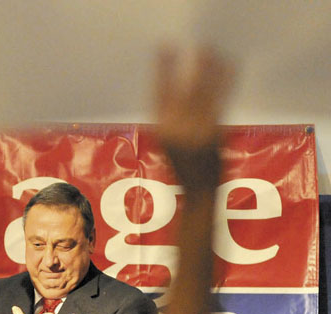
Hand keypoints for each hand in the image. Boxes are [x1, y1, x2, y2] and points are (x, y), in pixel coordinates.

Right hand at [155, 47, 232, 192]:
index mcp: (160, 129)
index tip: (164, 50)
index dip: (163, 70)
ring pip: (202, 92)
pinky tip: (230, 68)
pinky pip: (220, 101)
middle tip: (197, 47)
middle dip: (190, 66)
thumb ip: (169, 121)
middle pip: (182, 89)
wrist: (197, 190)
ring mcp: (194, 130)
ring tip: (212, 52)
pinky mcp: (213, 132)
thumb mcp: (165, 144)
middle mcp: (175, 128)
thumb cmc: (182, 169)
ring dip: (209, 70)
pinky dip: (225, 83)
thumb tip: (174, 95)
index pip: (159, 93)